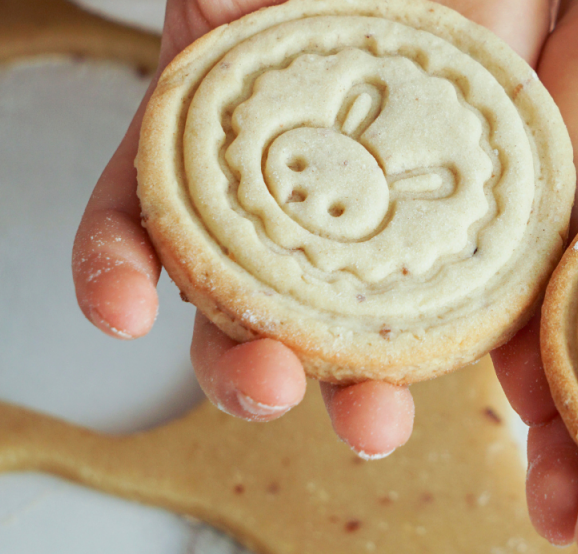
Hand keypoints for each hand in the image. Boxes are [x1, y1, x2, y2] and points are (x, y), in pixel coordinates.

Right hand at [14, 0, 551, 457]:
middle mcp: (283, 210)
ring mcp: (373, 233)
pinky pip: (453, 309)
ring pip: (347, 338)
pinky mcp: (456, 241)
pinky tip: (462, 371)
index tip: (121, 312)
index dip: (116, 274)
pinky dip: (454, 350)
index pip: (138, 226)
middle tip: (269, 384)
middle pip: (242, 316)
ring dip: (351, 394)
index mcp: (210, 156)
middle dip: (244, 368)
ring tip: (374, 421)